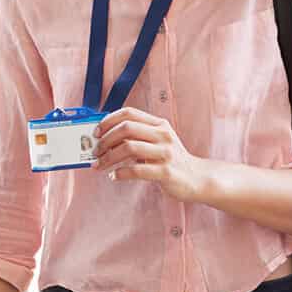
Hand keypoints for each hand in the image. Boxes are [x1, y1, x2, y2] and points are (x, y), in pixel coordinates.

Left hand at [92, 107, 207, 200]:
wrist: (196, 178)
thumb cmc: (170, 160)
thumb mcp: (157, 142)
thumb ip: (136, 137)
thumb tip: (104, 139)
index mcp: (159, 125)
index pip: (129, 113)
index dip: (108, 120)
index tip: (96, 132)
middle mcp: (163, 135)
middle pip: (127, 128)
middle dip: (105, 140)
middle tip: (95, 152)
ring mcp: (166, 153)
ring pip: (129, 148)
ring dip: (108, 158)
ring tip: (99, 165)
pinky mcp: (166, 172)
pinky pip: (137, 170)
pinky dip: (121, 173)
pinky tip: (114, 176)